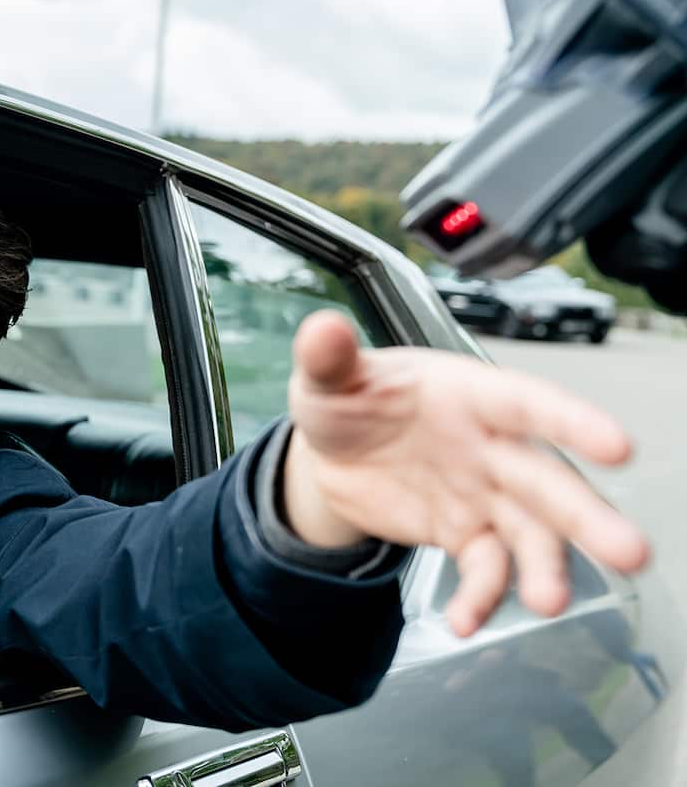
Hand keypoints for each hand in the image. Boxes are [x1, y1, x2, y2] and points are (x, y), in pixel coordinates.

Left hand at [283, 310, 649, 636]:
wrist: (331, 453)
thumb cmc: (347, 400)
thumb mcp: (327, 377)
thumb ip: (328, 359)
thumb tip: (321, 329)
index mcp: (467, 395)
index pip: (525, 404)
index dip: (570, 422)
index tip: (617, 446)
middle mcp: (489, 446)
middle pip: (547, 481)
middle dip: (586, 516)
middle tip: (630, 551)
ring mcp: (482, 494)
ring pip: (530, 533)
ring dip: (546, 568)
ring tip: (549, 602)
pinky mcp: (464, 534)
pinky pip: (484, 569)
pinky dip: (479, 596)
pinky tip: (464, 620)